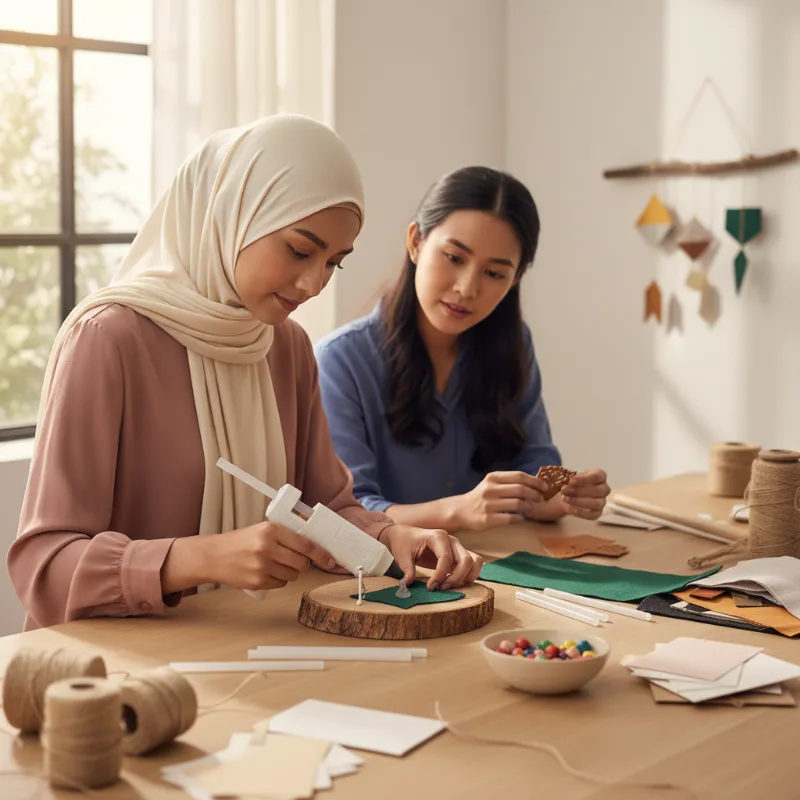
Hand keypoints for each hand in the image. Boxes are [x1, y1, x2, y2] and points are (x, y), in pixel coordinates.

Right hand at [208, 521, 336, 590]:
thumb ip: (286, 535)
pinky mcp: (257, 581)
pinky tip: (267, 572)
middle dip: (303, 564)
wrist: (214, 555)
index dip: (321, 554)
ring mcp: (261, 566)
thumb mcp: (263, 530)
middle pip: (302, 563)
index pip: (305, 544)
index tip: (330, 559)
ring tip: (276, 564)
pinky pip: (280, 584)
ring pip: (292, 575)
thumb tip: (314, 544)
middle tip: (296, 560)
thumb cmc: (241, 541)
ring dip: (290, 572)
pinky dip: (278, 580)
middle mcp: (266, 547)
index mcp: (271, 530)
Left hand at [379, 525, 483, 590]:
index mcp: (438, 536)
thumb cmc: (404, 543)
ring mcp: (457, 547)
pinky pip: (472, 564)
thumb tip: (409, 583)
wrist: (404, 535)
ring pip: (474, 562)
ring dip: (466, 577)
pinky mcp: (458, 555)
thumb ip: (407, 569)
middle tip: (441, 588)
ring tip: (449, 586)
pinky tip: (453, 583)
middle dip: (456, 578)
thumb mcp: (402, 555)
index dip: (440, 575)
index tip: (430, 587)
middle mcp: (452, 540)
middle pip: (466, 560)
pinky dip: (468, 576)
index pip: (446, 558)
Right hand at [454, 471, 548, 530]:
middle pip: (520, 489)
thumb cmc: (481, 496)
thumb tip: (534, 482)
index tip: (544, 487)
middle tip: (541, 499)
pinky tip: (521, 518)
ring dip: (529, 506)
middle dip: (535, 494)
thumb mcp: (491, 483)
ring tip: (531, 508)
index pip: (519, 476)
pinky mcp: (488, 519)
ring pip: (517, 503)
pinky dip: (520, 518)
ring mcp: (488, 505)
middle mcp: (490, 489)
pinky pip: (510, 518)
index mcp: (493, 478)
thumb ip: (508, 481)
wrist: (461, 510)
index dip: (535, 481)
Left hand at [559, 469, 610, 519]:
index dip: (584, 479)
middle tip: (564, 490)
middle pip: (597, 490)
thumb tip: (566, 482)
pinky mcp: (598, 513)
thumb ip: (569, 478)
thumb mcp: (570, 477)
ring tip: (565, 498)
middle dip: (579, 491)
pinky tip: (570, 508)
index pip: (597, 476)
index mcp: (600, 475)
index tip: (571, 480)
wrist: (568, 494)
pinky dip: (580, 512)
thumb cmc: (572, 482)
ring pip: (596, 503)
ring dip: (579, 501)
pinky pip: (592, 515)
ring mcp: (602, 501)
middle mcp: (604, 488)